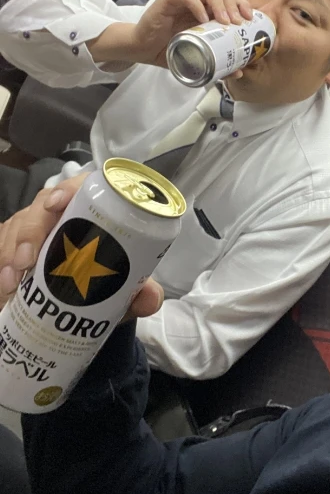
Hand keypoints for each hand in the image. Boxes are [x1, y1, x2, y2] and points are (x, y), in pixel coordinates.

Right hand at [0, 174, 162, 319]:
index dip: (67, 190)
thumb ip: (142, 293)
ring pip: (16, 228)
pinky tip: (4, 287)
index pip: (81, 189)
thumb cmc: (108, 282)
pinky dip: (1, 267)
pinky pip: (1, 248)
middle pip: (41, 208)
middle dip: (30, 231)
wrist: (84, 303)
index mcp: (93, 213)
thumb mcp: (126, 289)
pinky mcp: (13, 246)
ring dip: (10, 253)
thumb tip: (150, 299)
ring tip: (11, 283)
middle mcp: (61, 215)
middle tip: (27, 261)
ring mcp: (34, 229)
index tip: (56, 205)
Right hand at [131, 0, 252, 67]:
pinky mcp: (167, 1)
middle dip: (234, 4)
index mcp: (206, 11)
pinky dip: (197, 5)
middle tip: (239, 22)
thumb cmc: (170, 50)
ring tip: (226, 21)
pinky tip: (204, 18)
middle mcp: (197, 2)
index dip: (241, 5)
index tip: (250, 19)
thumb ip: (218, 64)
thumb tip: (239, 72)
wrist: (143, 50)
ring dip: (220, 3)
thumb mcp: (197, 59)